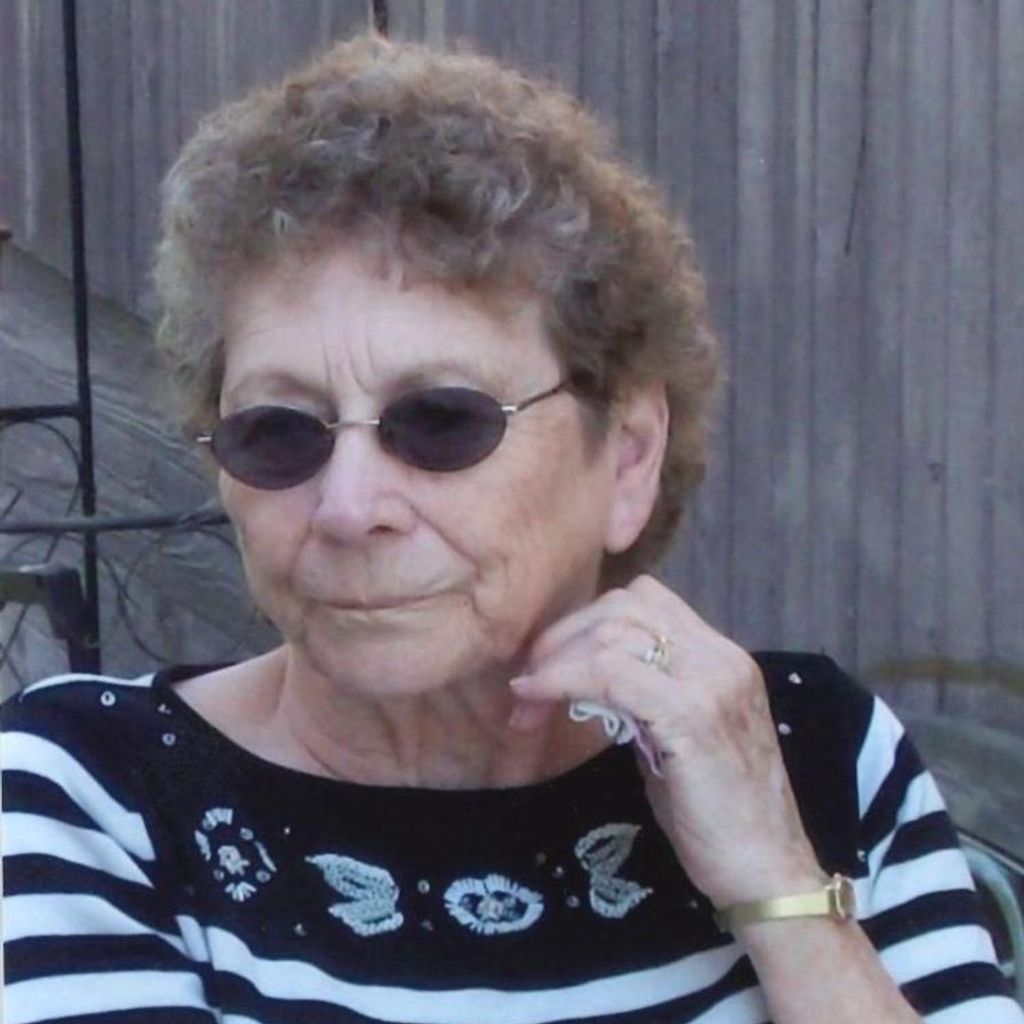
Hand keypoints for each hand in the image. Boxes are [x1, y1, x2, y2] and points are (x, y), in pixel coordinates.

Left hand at [509, 575, 822, 907]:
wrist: (767, 871)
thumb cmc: (718, 818)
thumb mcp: (677, 739)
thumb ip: (645, 699)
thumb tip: (590, 680)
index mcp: (720, 658)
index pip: (646, 601)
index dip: (588, 621)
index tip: (552, 660)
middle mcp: (720, 657)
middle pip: (625, 605)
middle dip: (565, 634)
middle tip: (530, 677)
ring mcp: (711, 682)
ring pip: (614, 631)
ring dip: (557, 659)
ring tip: (528, 699)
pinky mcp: (692, 715)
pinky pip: (611, 674)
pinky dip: (564, 679)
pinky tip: (537, 699)